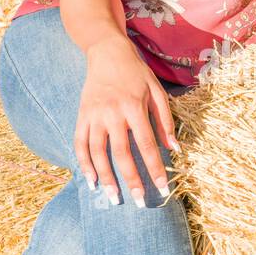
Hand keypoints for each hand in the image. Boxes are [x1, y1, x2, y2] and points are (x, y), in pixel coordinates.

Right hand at [75, 34, 180, 207]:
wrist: (106, 53)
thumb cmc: (136, 73)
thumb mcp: (157, 91)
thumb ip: (165, 120)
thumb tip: (175, 149)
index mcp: (135, 107)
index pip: (147, 145)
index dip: (155, 169)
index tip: (162, 189)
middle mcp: (112, 113)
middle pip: (121, 153)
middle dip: (131, 180)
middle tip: (138, 202)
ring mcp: (94, 115)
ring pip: (97, 152)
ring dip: (105, 177)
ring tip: (113, 197)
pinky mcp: (82, 115)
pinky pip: (80, 143)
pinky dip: (84, 163)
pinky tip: (91, 181)